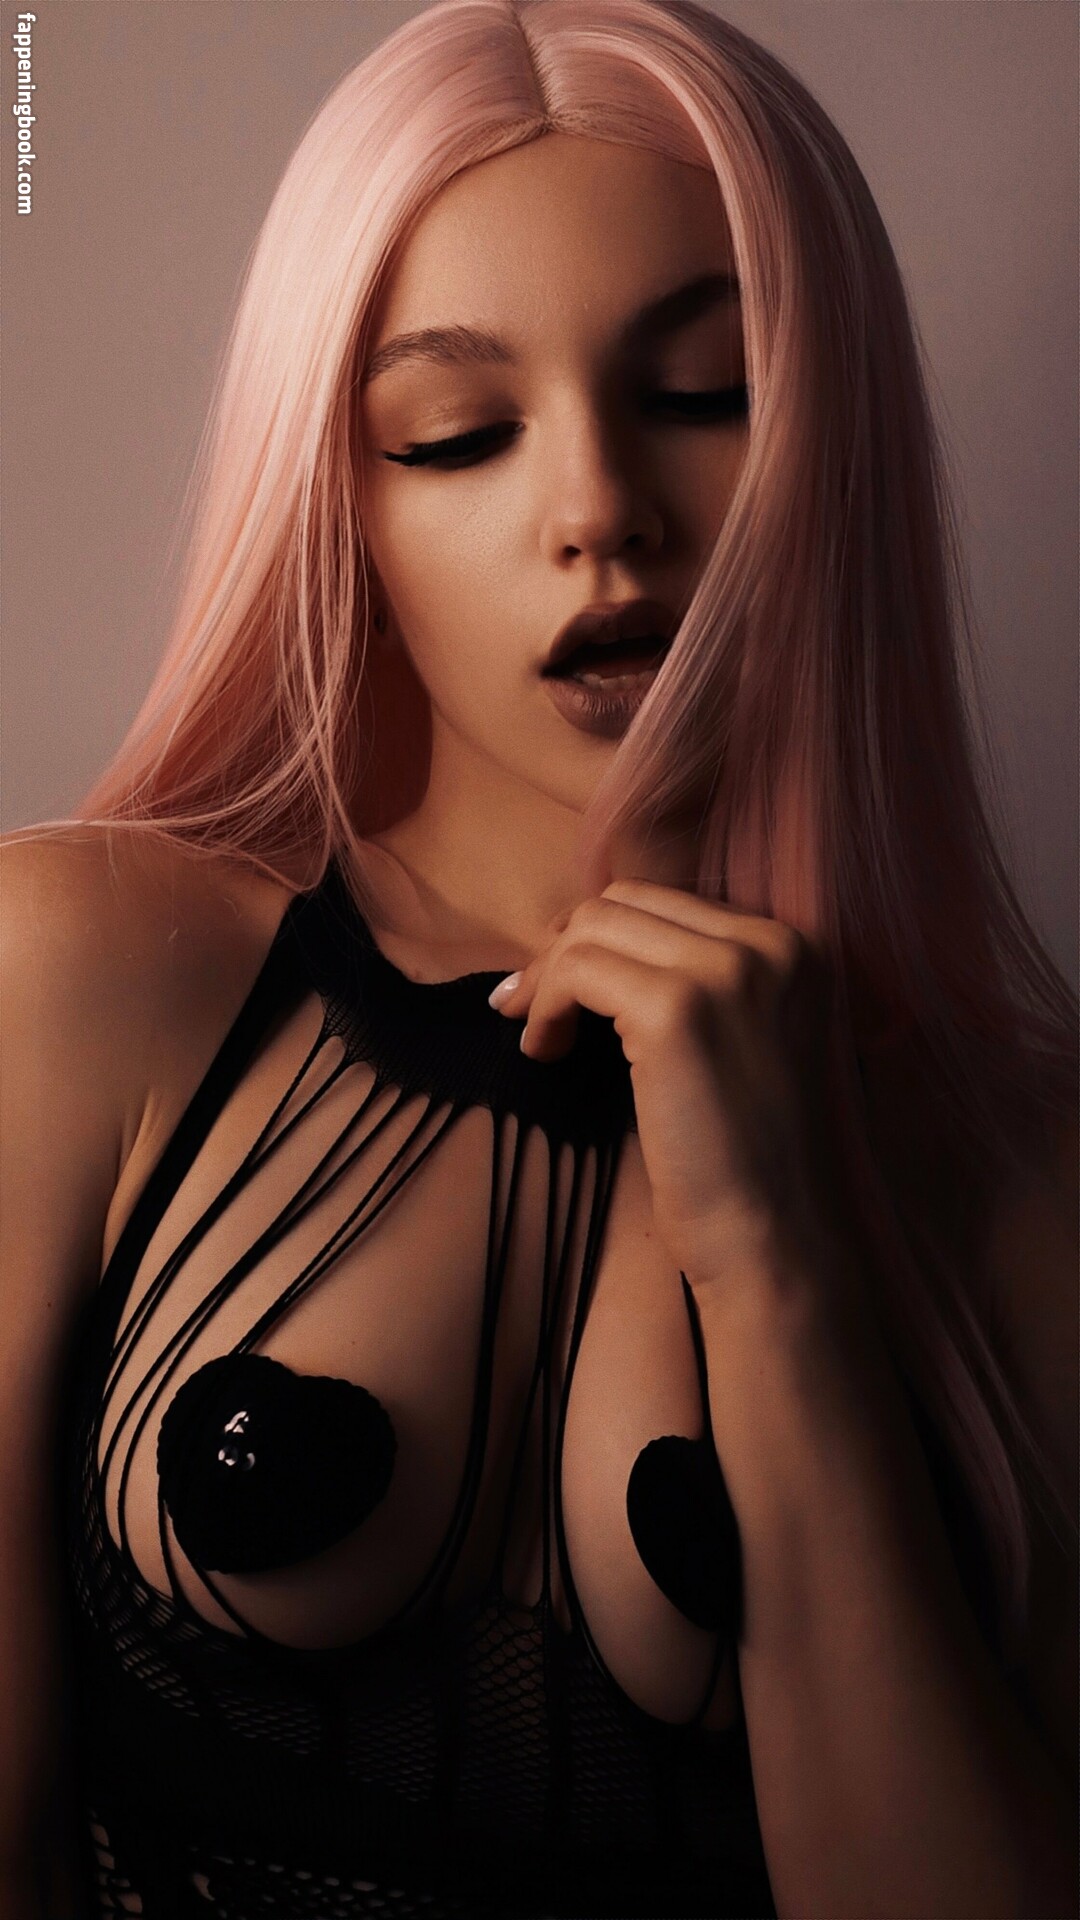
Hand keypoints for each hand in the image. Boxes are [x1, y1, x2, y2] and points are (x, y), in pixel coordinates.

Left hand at [489, 879, 842, 1291]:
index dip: (601, 941)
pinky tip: (543, 1052)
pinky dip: (545, 1006)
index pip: (668, 904)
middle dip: (565, 949)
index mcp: (795, 948)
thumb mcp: (745, 1044)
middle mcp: (771, 944)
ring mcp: (726, 973)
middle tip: (531, 1009)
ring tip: (540, 1038)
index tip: (562, 988)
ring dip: (548, 979)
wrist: (780, 1241)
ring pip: (594, 929)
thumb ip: (702, 987)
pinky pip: (577, 971)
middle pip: (626, 903)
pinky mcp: (678, 1011)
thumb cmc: (753, 1163)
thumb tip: (596, 944)